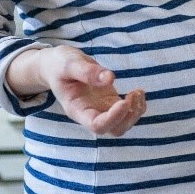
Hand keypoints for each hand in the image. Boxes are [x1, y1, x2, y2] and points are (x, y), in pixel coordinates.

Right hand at [6, 46, 145, 136]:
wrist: (57, 66)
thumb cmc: (59, 65)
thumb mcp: (69, 63)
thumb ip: (87, 71)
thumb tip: (110, 78)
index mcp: (76, 109)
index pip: (97, 125)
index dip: (114, 117)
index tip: (124, 101)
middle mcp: (90, 114)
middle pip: (114, 130)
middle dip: (129, 117)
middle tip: (132, 95)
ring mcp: (102, 109)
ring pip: (124, 124)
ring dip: (136, 111)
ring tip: (138, 92)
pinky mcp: (110, 102)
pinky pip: (128, 112)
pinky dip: (138, 105)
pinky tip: (138, 91)